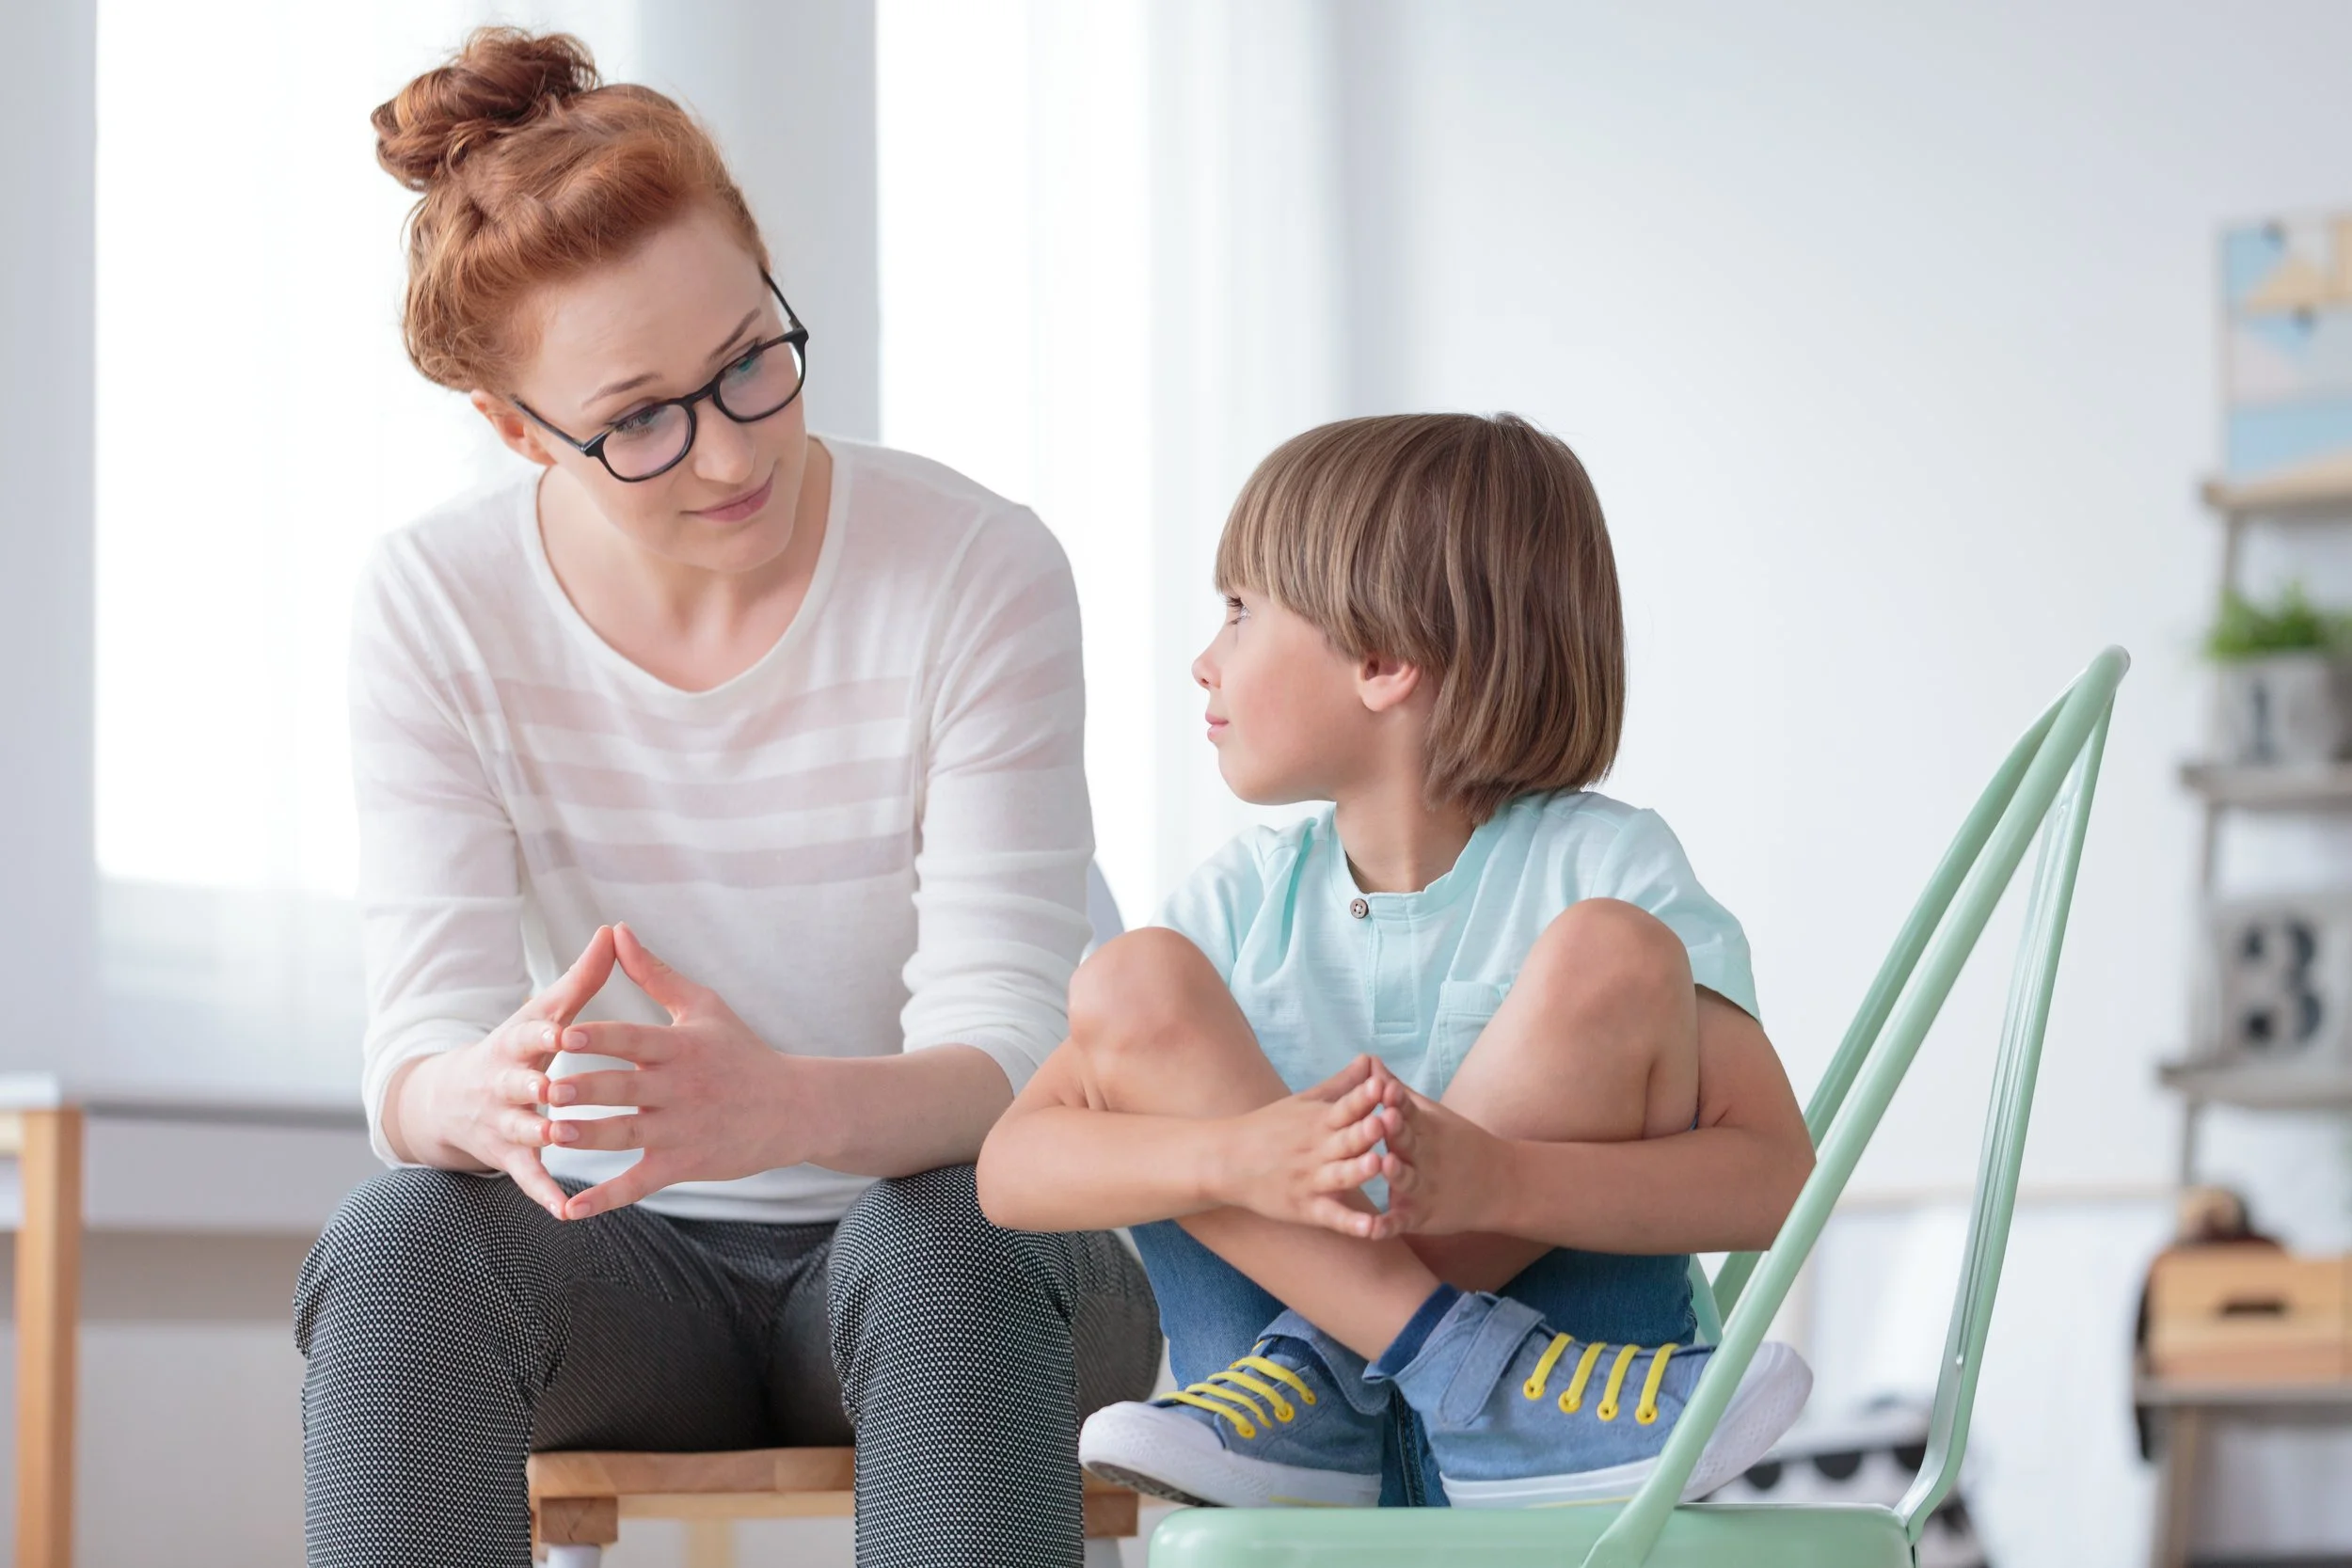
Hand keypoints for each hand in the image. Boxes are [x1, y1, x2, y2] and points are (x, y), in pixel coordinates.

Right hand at [390, 926, 616, 1217]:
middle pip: (520, 1083)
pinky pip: (528, 1178)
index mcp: (516, 1044)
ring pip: (523, 1129)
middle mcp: (504, 1083)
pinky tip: (566, 1211)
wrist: (450, 1099)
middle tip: (557, 1087)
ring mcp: (504, 1122)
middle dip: (536, 1085)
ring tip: (565, 1138)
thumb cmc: (517, 1048)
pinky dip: (544, 1193)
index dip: (546, 1032)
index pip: (530, 1034)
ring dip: (541, 1134)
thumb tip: (614, 930)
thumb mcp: (542, 1013)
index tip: (566, 1028)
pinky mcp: (509, 1157)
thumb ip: (581, 979)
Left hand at [550, 923, 796, 1220]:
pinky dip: (606, 1198)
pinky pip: (639, 1183)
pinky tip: (571, 1210)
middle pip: (627, 1088)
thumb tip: (616, 931)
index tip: (566, 1033)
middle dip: (588, 1089)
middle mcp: (680, 1088)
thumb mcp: (704, 1007)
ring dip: (590, 1137)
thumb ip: (655, 973)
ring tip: (552, 1135)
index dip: (601, 1037)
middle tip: (549, 1087)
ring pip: (628, 1135)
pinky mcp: (684, 1165)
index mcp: (682, 1047)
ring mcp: (682, 1130)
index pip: (635, 1039)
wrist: (794, 1109)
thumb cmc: (743, 1052)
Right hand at [1206, 1055, 1405, 1238]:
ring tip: (1378, 1164)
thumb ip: (1342, 1084)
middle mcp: (1317, 1150)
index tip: (1382, 1084)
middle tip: (1386, 1121)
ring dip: (1359, 1170)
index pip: (1345, 1106)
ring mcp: (1311, 1180)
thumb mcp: (1304, 1101)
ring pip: (1341, 1176)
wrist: (1226, 1161)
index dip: (1363, 1097)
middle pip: (1346, 1139)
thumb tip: (1370, 1059)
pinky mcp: (1306, 1208)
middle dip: (1366, 1131)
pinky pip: (1332, 1217)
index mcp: (1319, 1121)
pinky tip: (1371, 1228)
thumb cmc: (1269, 1128)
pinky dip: (1351, 1223)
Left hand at [1366, 1081, 1515, 1238]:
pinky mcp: (1420, 1216)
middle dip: (1396, 1131)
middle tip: (1383, 1118)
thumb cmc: (1456, 1144)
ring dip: (1396, 1173)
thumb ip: (1397, 1092)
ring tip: (1385, 1164)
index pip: (1409, 1111)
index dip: (1397, 1101)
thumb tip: (1369, 1062)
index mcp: (1426, 1130)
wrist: (1499, 1184)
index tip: (1384, 1087)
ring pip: (1407, 1180)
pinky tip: (1371, 1229)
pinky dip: (1387, 1226)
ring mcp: (1424, 1188)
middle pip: (1408, 1142)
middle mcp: (1425, 1158)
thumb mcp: (1431, 1116)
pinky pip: (1401, 1222)